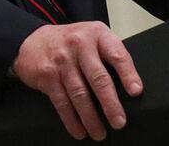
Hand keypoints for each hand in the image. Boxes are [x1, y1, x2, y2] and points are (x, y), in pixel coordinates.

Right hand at [11, 21, 142, 140]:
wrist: (33, 41)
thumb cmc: (71, 43)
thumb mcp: (92, 38)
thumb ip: (109, 54)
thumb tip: (131, 87)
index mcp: (97, 35)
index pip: (116, 54)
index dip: (127, 74)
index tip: (135, 91)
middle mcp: (79, 45)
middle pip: (98, 77)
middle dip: (110, 103)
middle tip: (119, 122)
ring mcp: (62, 60)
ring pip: (80, 94)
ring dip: (91, 117)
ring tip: (100, 133)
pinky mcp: (47, 75)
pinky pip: (62, 101)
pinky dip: (71, 120)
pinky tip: (79, 130)